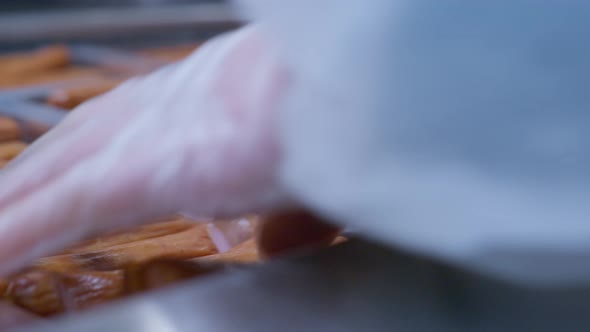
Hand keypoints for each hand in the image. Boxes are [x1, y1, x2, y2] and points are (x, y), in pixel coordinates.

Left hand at [0, 25, 289, 274]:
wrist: (324, 87)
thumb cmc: (318, 117)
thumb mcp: (297, 176)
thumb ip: (283, 217)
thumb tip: (279, 244)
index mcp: (184, 110)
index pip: (111, 136)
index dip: (77, 163)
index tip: (55, 183)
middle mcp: (143, 117)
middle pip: (63, 151)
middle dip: (25, 180)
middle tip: (2, 201)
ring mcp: (125, 143)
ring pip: (43, 180)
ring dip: (8, 205)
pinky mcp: (118, 179)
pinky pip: (44, 219)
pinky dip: (9, 240)